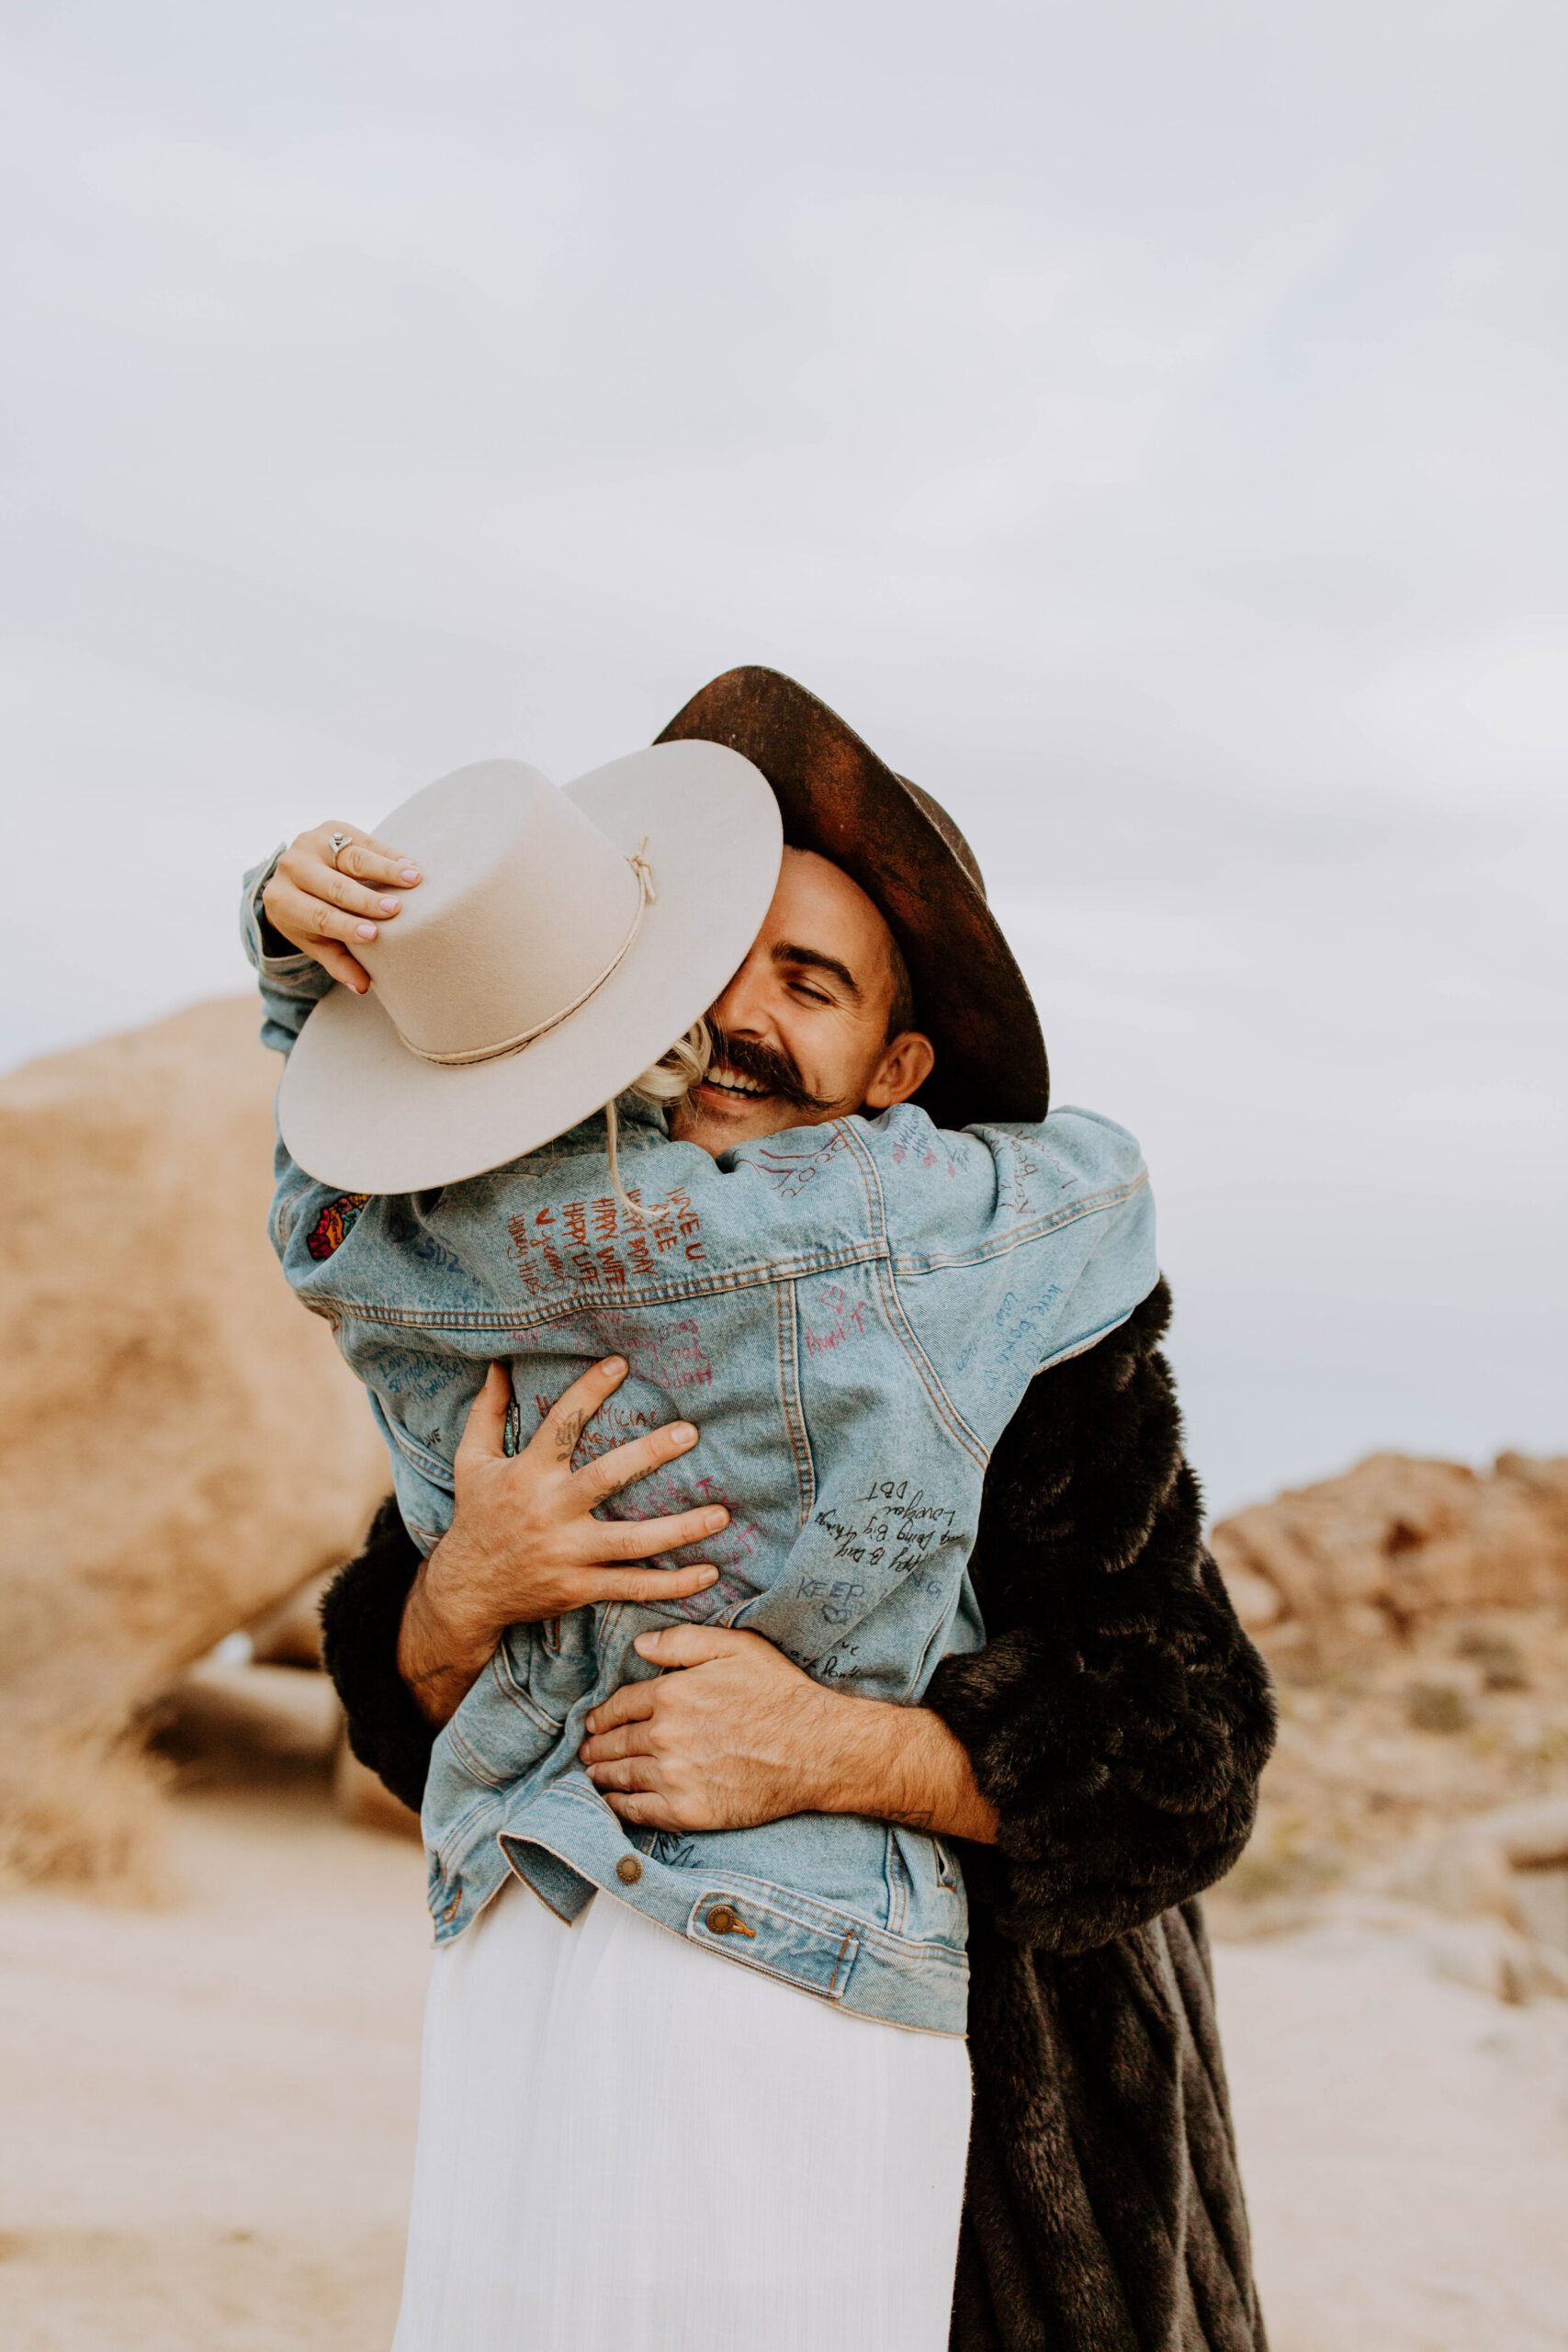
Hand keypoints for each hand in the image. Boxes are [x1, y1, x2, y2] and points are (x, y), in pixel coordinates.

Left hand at [261, 821, 423, 992]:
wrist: (293, 874)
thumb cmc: (309, 915)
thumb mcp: (316, 941)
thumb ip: (338, 963)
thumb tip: (362, 987)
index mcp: (283, 901)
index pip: (317, 915)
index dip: (345, 925)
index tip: (374, 934)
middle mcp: (292, 868)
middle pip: (333, 886)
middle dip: (366, 899)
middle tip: (396, 909)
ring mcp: (310, 844)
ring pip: (351, 857)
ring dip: (385, 869)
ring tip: (414, 878)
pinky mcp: (330, 828)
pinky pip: (363, 840)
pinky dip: (388, 853)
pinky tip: (410, 864)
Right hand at [397, 1356, 730, 1725]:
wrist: (466, 1592)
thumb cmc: (477, 1517)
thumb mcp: (472, 1462)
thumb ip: (487, 1412)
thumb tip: (497, 1363)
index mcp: (527, 1475)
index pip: (561, 1424)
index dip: (590, 1390)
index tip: (621, 1363)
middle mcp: (550, 1512)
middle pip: (606, 1479)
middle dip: (650, 1454)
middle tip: (690, 1432)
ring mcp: (568, 1554)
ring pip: (632, 1542)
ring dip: (681, 1529)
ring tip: (722, 1514)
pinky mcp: (580, 1588)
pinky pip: (633, 1587)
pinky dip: (673, 1585)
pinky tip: (710, 1573)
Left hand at [579, 1625, 844, 1831]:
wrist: (816, 1748)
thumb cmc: (781, 1694)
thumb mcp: (736, 1647)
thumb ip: (683, 1642)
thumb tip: (639, 1645)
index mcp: (671, 1693)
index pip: (621, 1705)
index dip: (603, 1714)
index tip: (594, 1722)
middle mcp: (664, 1735)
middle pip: (615, 1743)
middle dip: (596, 1747)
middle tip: (586, 1752)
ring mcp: (673, 1776)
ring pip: (621, 1777)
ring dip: (601, 1776)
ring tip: (594, 1776)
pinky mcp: (687, 1811)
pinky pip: (638, 1811)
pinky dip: (618, 1807)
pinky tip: (613, 1804)